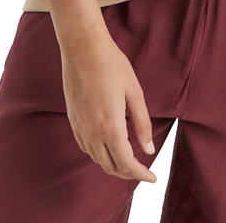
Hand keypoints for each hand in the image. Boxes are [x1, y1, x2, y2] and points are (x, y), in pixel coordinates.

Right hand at [59, 29, 158, 181]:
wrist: (82, 47)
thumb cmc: (112, 65)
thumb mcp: (134, 92)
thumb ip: (142, 123)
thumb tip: (149, 149)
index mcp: (110, 126)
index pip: (126, 163)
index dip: (140, 174)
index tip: (152, 178)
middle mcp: (92, 131)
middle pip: (110, 166)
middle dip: (128, 173)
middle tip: (144, 171)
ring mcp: (80, 127)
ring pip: (97, 159)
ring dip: (114, 165)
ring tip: (130, 160)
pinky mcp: (73, 120)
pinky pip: (86, 147)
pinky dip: (100, 154)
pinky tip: (109, 146)